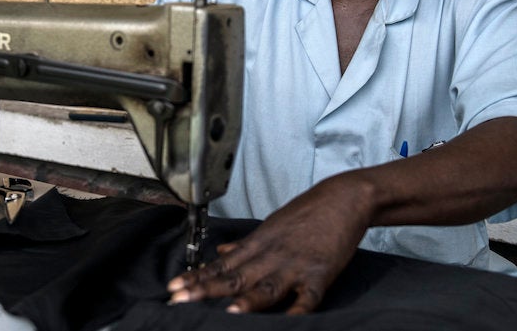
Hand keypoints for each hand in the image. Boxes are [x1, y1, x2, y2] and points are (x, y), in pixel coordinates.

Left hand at [168, 173, 373, 313]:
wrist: (343, 198)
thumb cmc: (307, 213)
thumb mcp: (271, 225)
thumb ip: (245, 244)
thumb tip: (221, 253)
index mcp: (258, 244)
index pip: (221, 264)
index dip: (197, 276)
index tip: (173, 286)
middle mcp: (271, 255)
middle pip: (235, 276)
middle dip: (206, 290)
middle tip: (180, 300)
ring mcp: (295, 265)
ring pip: (266, 287)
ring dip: (246, 301)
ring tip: (226, 312)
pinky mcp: (320, 275)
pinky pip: (307, 298)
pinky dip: (297, 310)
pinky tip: (285, 322)